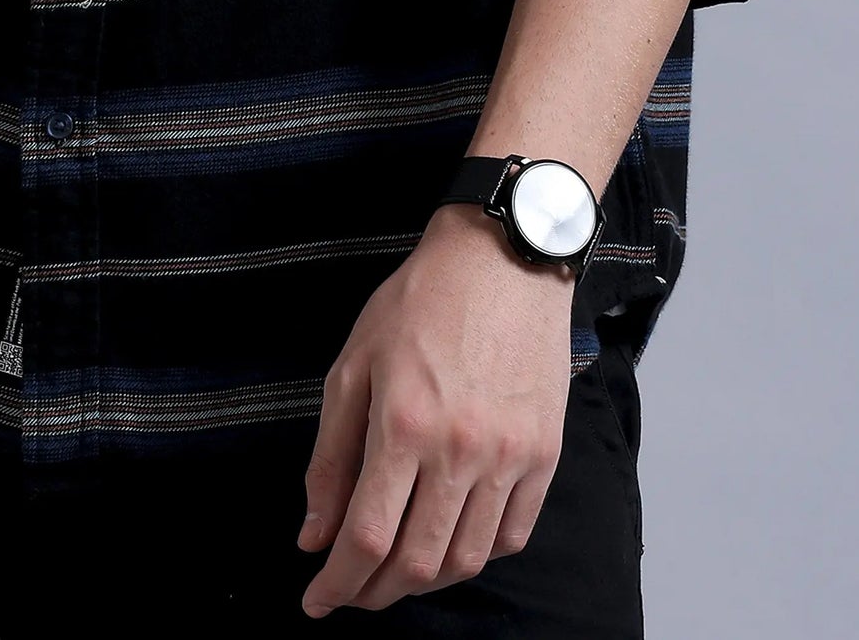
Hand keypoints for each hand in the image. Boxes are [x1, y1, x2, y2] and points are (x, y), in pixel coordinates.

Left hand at [296, 209, 570, 615]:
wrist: (504, 259)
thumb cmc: (421, 301)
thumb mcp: (354, 364)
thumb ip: (331, 457)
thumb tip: (314, 535)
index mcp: (403, 424)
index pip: (367, 537)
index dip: (337, 582)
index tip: (315, 600)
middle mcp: (459, 450)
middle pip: (416, 562)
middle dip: (373, 592)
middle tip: (349, 591)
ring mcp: (509, 455)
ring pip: (466, 559)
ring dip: (423, 580)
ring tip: (394, 571)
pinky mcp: (544, 453)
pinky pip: (511, 535)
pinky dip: (477, 554)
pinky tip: (449, 542)